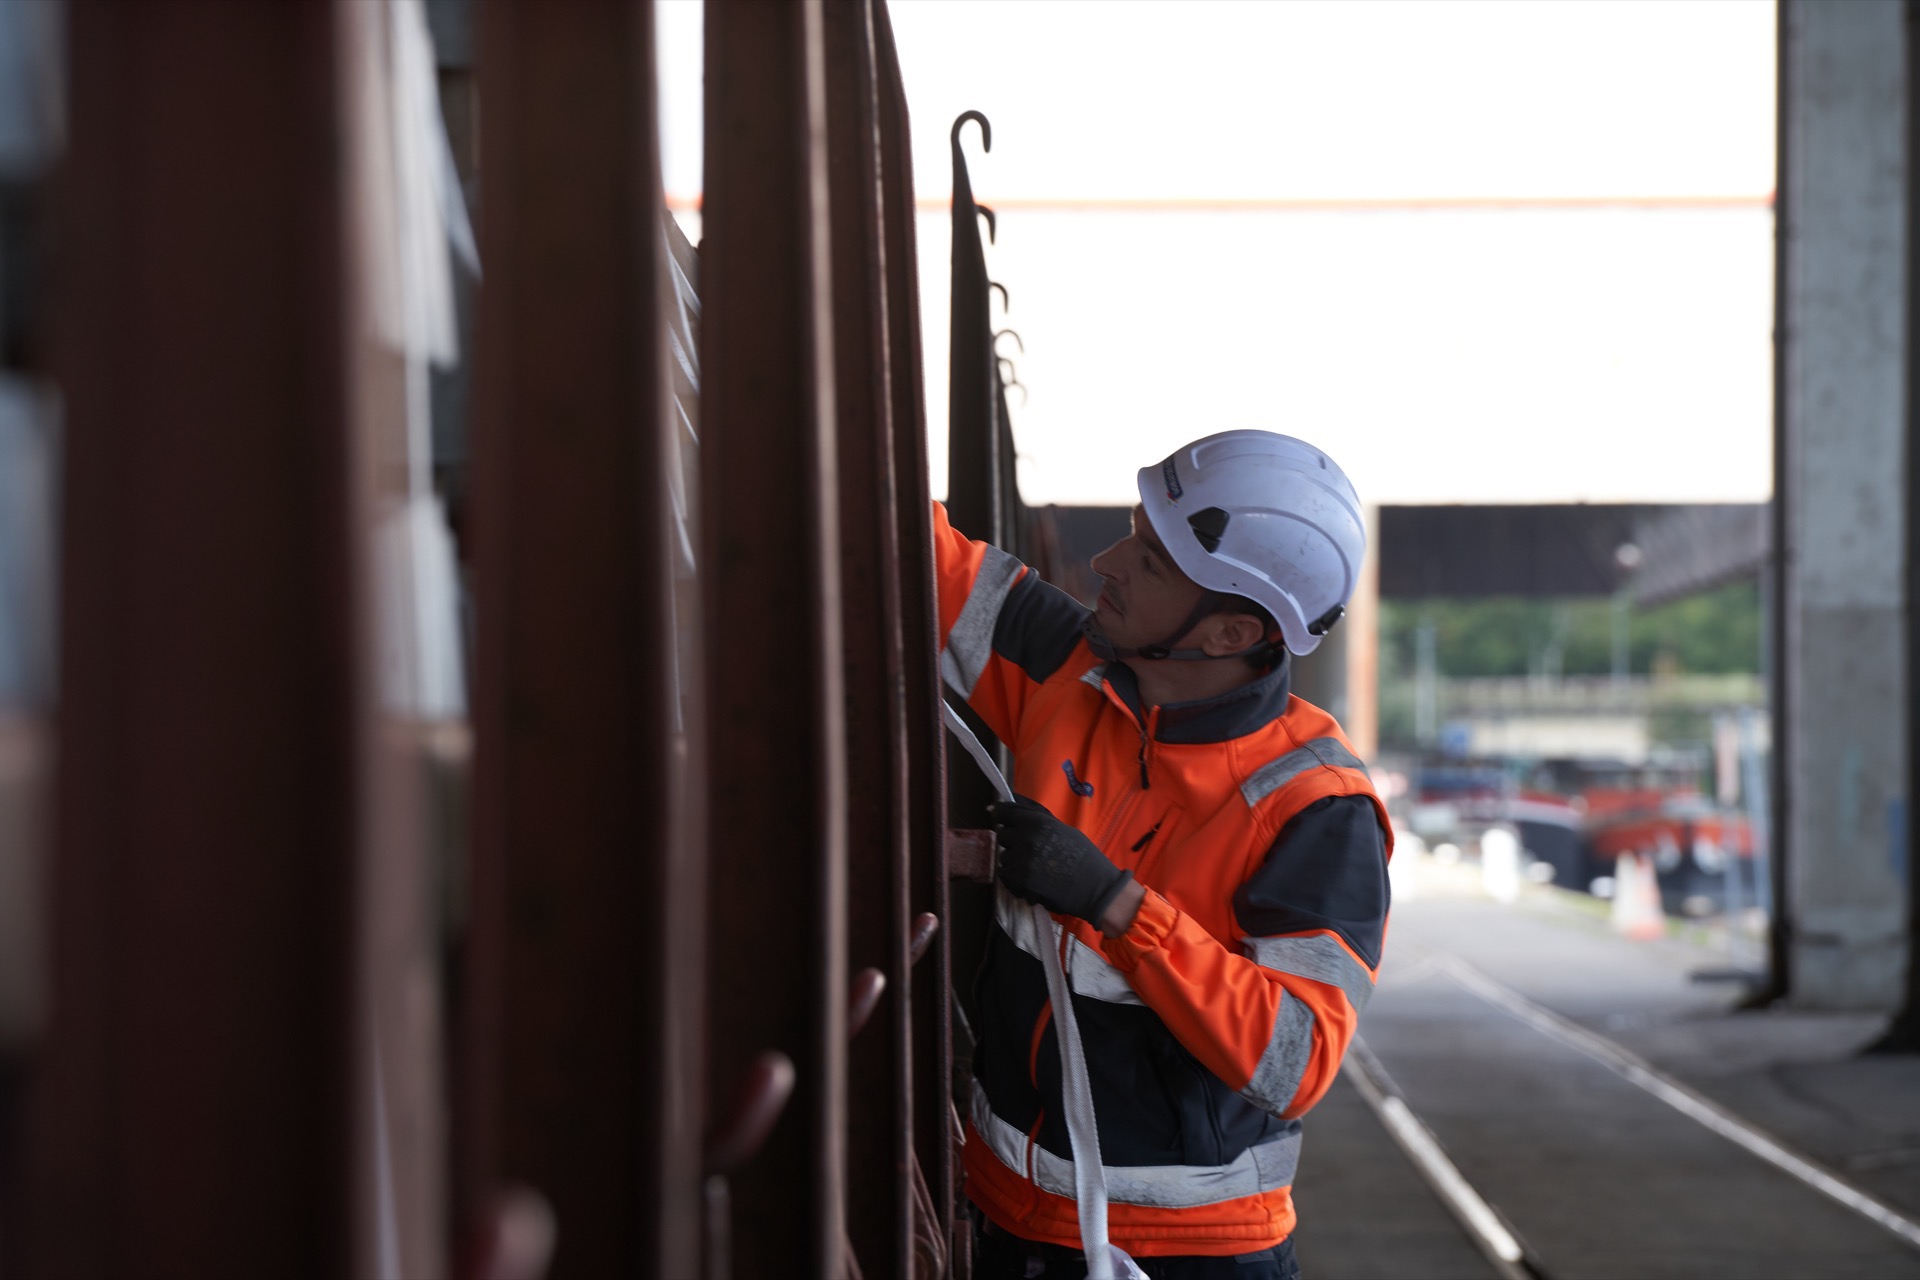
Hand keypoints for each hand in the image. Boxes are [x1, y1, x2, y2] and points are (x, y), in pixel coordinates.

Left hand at [987, 795, 1134, 925]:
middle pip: (1002, 835)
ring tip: (1036, 868)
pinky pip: (1005, 876)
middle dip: (1013, 841)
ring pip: (1004, 857)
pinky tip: (1033, 880)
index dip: (1002, 815)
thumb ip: (1034, 818)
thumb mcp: (1062, 829)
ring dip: (1015, 862)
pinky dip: (1015, 879)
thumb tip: (1003, 807)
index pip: (1004, 812)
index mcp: (1038, 821)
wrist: (1095, 888)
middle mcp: (1026, 838)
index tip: (1004, 820)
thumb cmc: (1083, 856)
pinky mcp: (1020, 881)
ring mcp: (1021, 860)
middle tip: (1031, 850)